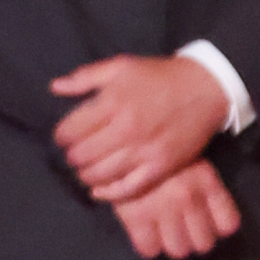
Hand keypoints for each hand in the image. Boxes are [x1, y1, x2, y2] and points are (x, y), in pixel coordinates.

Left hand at [51, 55, 228, 201]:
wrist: (205, 87)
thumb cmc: (160, 75)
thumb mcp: (122, 66)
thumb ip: (86, 77)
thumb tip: (54, 87)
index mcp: (112, 102)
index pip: (68, 132)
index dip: (61, 135)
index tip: (67, 135)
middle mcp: (125, 129)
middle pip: (80, 156)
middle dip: (73, 155)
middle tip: (79, 151)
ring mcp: (143, 151)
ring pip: (98, 176)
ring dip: (87, 174)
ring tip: (90, 167)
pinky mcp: (160, 167)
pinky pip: (125, 190)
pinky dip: (108, 193)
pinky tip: (101, 188)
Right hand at [112, 159, 240, 259]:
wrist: (126, 139)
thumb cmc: (165, 148)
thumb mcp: (194, 159)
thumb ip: (207, 187)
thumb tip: (219, 223)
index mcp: (207, 180)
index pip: (228, 224)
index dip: (219, 228)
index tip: (211, 224)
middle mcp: (188, 197)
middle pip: (203, 244)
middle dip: (195, 238)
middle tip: (186, 227)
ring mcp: (162, 209)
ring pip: (178, 250)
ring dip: (173, 242)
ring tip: (167, 230)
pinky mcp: (135, 218)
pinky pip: (149, 249)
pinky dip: (149, 244)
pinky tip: (148, 230)